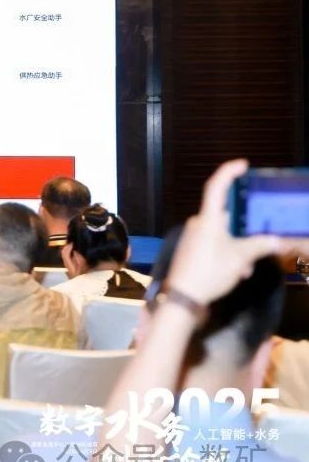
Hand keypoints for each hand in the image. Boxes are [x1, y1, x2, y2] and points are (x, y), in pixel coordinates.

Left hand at [167, 159, 308, 305]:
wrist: (184, 297)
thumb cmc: (210, 272)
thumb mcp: (240, 259)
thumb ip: (260, 246)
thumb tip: (277, 240)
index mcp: (208, 219)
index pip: (216, 187)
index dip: (228, 173)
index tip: (242, 165)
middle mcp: (199, 224)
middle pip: (226, 216)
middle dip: (244, 230)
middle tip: (260, 238)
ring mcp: (194, 237)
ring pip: (224, 235)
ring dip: (239, 247)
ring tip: (247, 266)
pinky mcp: (193, 249)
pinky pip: (216, 245)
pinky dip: (230, 255)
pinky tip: (239, 271)